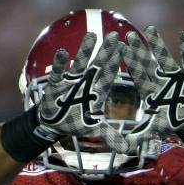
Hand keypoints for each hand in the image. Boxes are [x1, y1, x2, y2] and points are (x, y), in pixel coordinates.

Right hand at [34, 32, 127, 153]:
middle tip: (114, 35)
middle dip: (106, 51)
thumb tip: (128, 149)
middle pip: (98, 65)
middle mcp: (87, 82)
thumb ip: (111, 136)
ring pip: (80, 64)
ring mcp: (71, 81)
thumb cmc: (76, 122)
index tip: (125, 50)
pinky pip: (58, 72)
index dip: (117, 65)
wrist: (54, 122)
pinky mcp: (56, 84)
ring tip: (91, 36)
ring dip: (85, 51)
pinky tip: (62, 53)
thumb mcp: (95, 130)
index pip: (109, 76)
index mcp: (97, 91)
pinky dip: (60, 64)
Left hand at [122, 27, 183, 151]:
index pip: (137, 76)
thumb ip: (137, 137)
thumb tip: (120, 148)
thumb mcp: (152, 131)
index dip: (129, 64)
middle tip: (127, 36)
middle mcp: (159, 81)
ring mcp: (174, 76)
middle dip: (138, 51)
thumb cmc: (169, 122)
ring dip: (158, 44)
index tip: (120, 51)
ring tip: (150, 29)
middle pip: (147, 63)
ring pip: (164, 58)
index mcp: (149, 92)